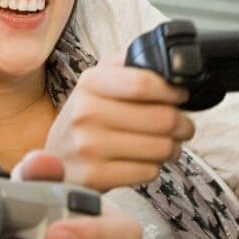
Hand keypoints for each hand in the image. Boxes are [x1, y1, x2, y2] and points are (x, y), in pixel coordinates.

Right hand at [44, 53, 194, 190]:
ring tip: (168, 145)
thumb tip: (169, 61)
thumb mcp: (98, 82)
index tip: (181, 96)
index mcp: (90, 82)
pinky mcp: (94, 176)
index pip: (144, 83)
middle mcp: (85, 112)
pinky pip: (148, 172)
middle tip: (183, 127)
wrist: (55, 158)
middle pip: (161, 117)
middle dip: (183, 124)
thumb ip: (129, 65)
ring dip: (173, 147)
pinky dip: (154, 167)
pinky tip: (145, 162)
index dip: (172, 91)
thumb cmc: (86, 118)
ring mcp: (88, 146)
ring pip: (160, 147)